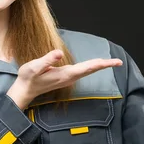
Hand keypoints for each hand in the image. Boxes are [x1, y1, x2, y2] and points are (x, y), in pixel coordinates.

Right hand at [6, 49, 122, 109]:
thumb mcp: (34, 67)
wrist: (24, 90)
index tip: (113, 63)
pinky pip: (82, 71)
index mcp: (65, 74)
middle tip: (118, 62)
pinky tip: (95, 64)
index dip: (100, 64)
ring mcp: (68, 78)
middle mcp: (69, 77)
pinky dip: (91, 67)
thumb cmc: (28, 78)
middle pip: (90, 70)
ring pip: (87, 71)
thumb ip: (47, 60)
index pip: (87, 68)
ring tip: (111, 62)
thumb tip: (59, 53)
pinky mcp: (65, 77)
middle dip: (104, 65)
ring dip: (99, 66)